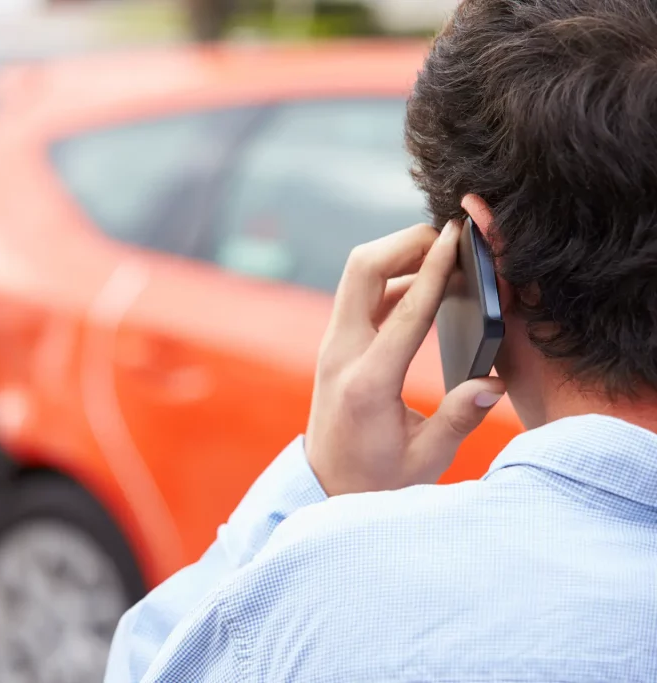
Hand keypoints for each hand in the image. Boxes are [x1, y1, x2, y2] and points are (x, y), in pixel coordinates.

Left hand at [306, 220, 505, 496]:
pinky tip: (426, 286)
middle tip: (450, 241)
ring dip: (397, 255)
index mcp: (368, 382)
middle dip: (406, 243)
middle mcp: (342, 354)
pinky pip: (360, 294)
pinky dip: (391, 277)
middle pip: (363, 269)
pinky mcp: (336, 344)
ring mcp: (334, 346)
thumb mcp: (426, 459)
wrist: (325, 486)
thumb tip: (495, 381)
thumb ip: (460, 418)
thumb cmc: (378, 479)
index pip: (405, 311)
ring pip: (358, 274)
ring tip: (445, 258)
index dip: (435, 268)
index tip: (456, 236)